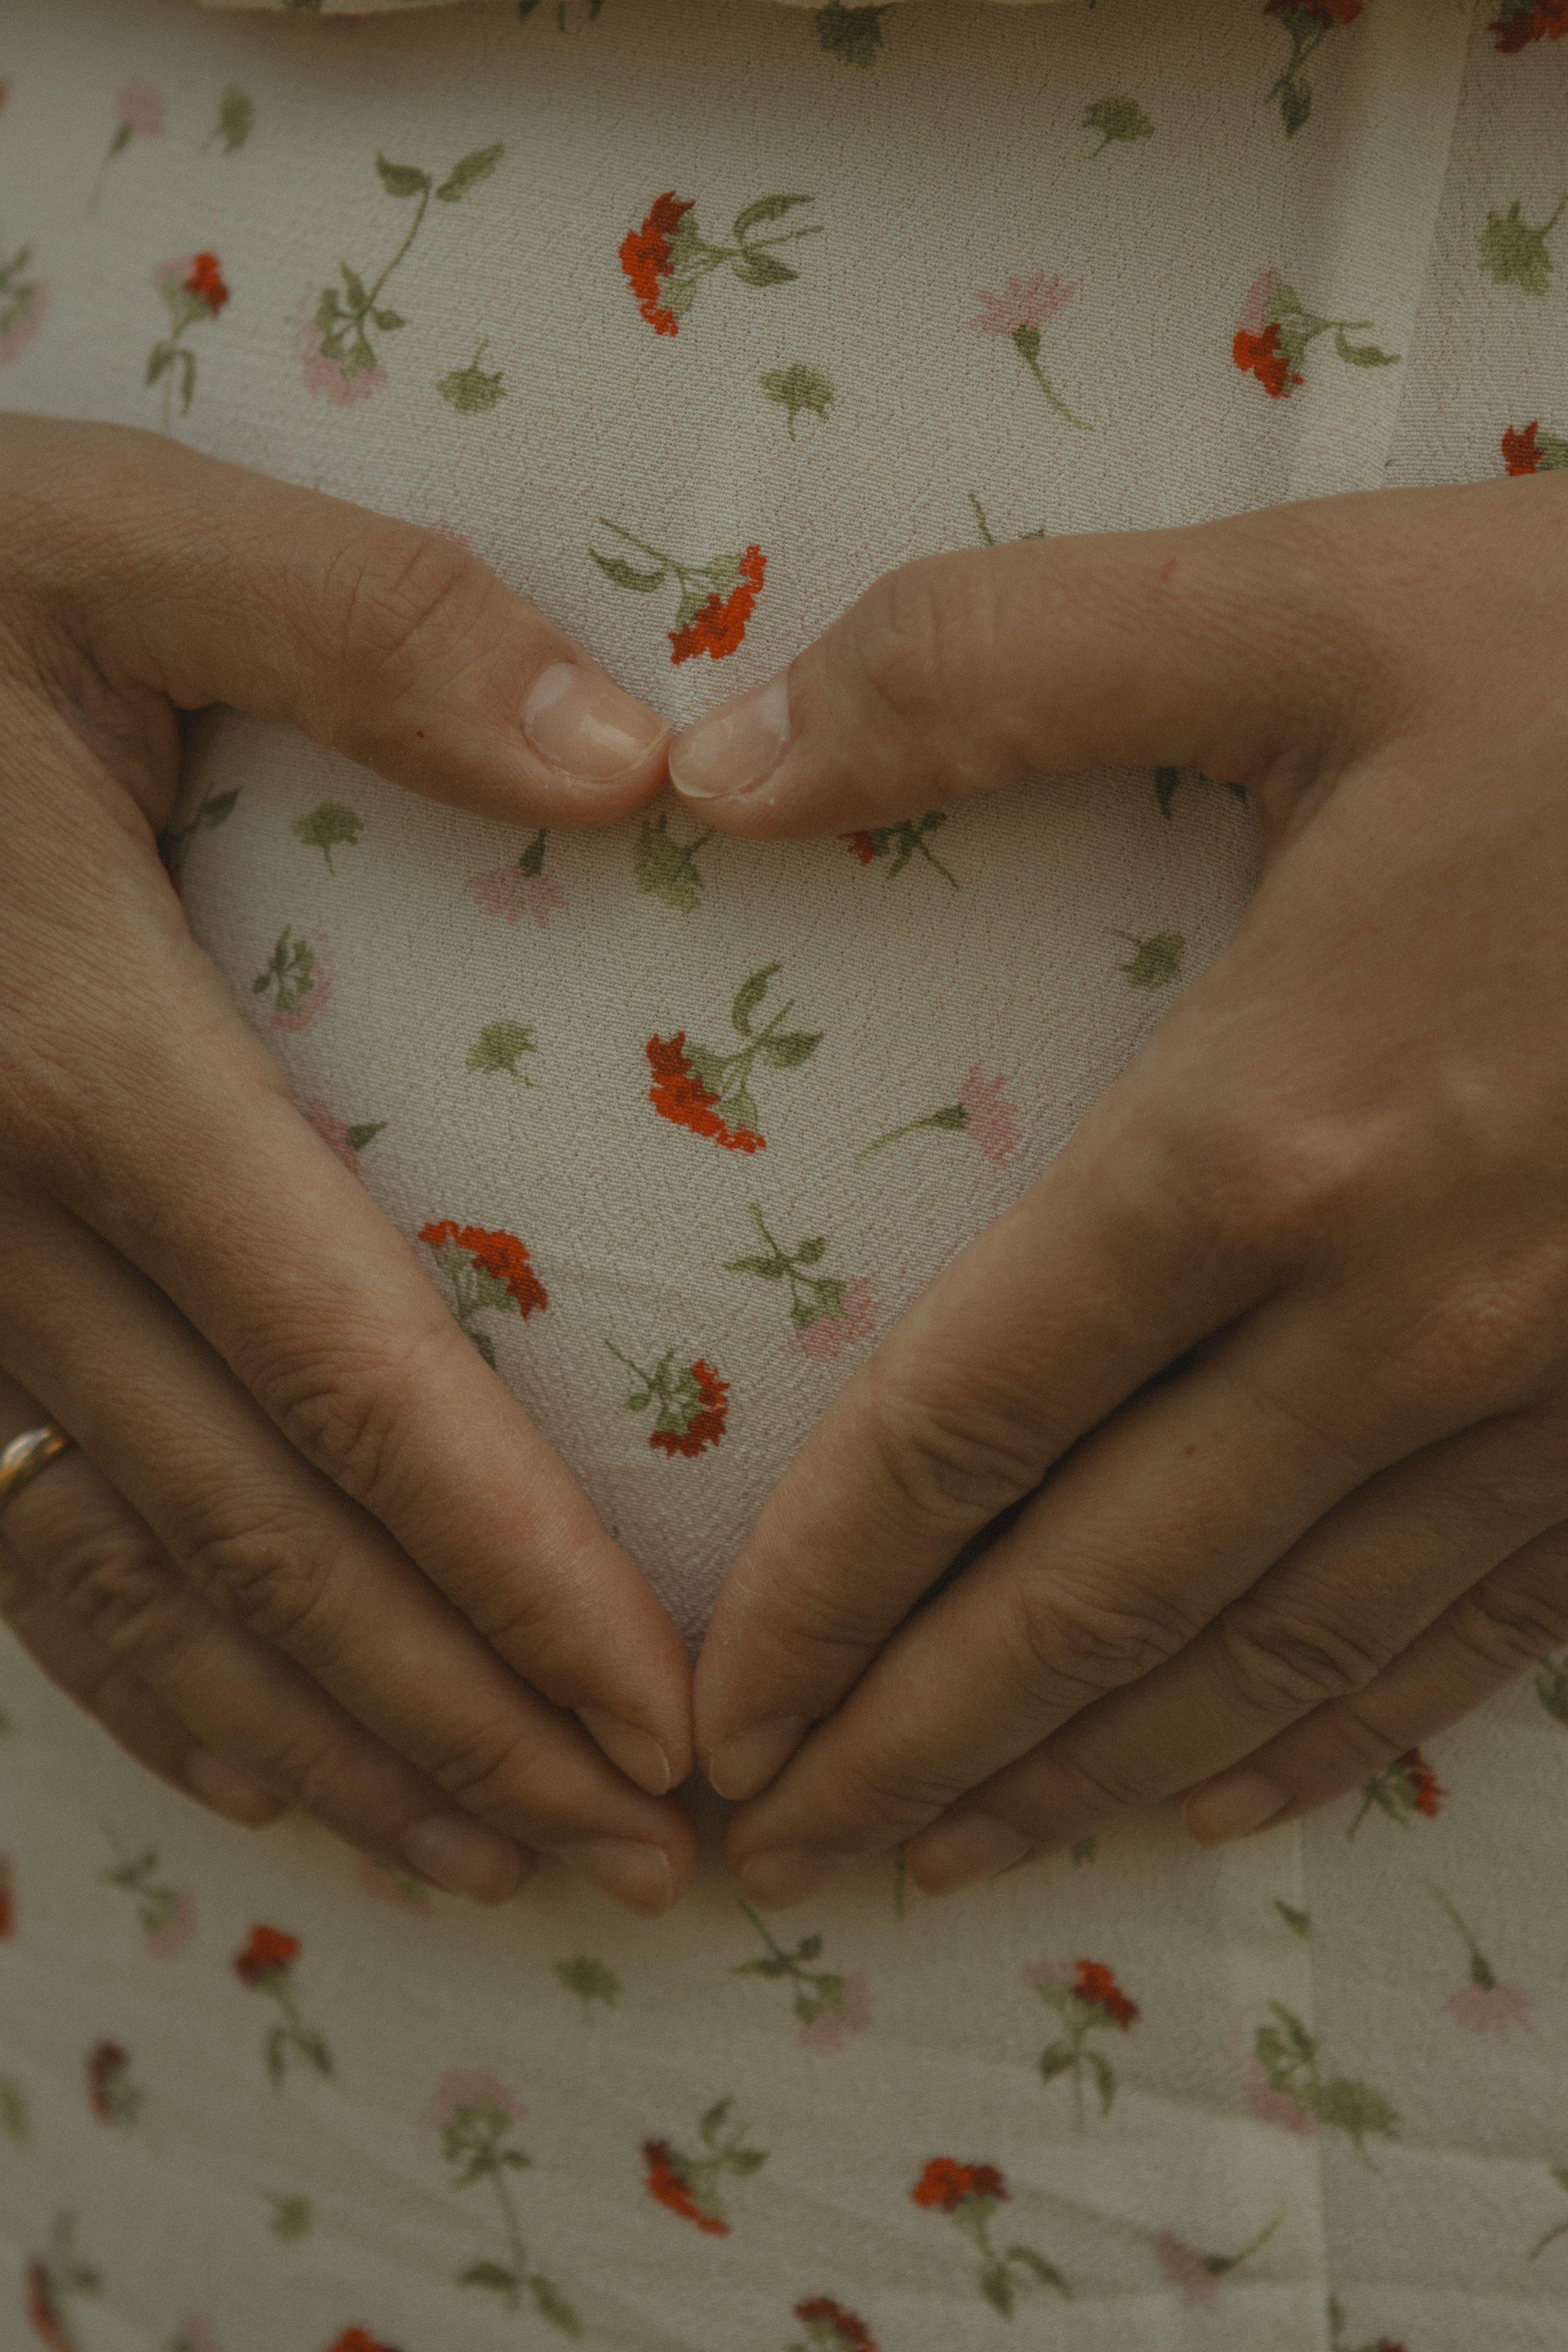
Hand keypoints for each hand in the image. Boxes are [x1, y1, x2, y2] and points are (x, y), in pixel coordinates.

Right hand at [0, 414, 694, 1915]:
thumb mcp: (103, 539)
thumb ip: (366, 629)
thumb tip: (642, 765)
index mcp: (82, 1059)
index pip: (349, 1373)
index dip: (514, 1570)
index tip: (667, 1708)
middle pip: (266, 1535)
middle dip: (466, 1715)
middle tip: (650, 1847)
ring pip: (142, 1590)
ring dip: (335, 1744)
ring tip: (508, 1857)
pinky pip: (13, 1553)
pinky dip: (148, 1688)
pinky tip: (266, 1775)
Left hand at [670, 472, 1567, 1905]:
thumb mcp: (1312, 607)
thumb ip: (990, 670)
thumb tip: (713, 757)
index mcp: (1270, 1134)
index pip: (968, 1420)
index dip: (817, 1584)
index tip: (710, 1700)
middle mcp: (1403, 1318)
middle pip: (1090, 1594)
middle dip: (909, 1738)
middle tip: (762, 1846)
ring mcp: (1556, 1400)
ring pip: (1270, 1657)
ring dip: (1085, 1773)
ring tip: (937, 1854)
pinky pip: (1473, 1639)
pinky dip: (1325, 1739)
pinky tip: (1224, 1799)